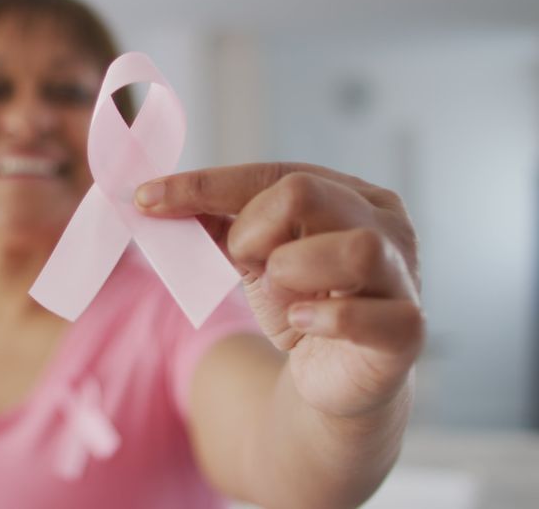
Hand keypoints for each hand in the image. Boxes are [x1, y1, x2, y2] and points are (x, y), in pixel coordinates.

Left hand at [135, 163, 423, 417]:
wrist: (334, 378)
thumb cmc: (302, 303)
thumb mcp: (254, 258)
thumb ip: (216, 225)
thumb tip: (154, 198)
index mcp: (350, 194)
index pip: (272, 173)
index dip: (203, 185)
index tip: (145, 198)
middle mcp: (386, 224)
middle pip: (306, 192)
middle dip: (253, 229)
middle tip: (246, 262)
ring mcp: (402, 275)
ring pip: (354, 248)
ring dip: (292, 269)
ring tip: (284, 292)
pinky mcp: (406, 330)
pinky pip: (368, 316)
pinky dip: (324, 317)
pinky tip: (302, 323)